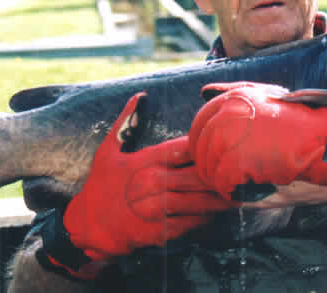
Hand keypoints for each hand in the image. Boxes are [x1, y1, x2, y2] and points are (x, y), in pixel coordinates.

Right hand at [39, 93, 236, 278]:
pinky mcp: (155, 232)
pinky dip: (203, 219)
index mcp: (145, 160)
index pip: (184, 149)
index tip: (223, 145)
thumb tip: (139, 95)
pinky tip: (214, 215)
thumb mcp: (107, 150)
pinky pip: (187, 224)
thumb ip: (126, 122)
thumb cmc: (99, 185)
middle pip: (197, 176)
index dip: (206, 148)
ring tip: (236, 197)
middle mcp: (152, 182)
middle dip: (220, 175)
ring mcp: (154, 208)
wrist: (84, 226)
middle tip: (241, 174)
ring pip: (197, 202)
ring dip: (218, 200)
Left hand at [188, 82, 326, 202]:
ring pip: (208, 167)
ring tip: (248, 181)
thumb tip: (204, 90)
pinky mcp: (239, 159)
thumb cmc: (305, 128)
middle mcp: (229, 112)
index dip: (205, 144)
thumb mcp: (269, 99)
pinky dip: (235, 192)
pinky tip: (255, 187)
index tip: (219, 157)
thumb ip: (235, 95)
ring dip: (224, 180)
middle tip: (234, 174)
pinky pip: (221, 183)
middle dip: (211, 164)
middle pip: (199, 146)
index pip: (200, 122)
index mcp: (236, 98)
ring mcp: (232, 135)